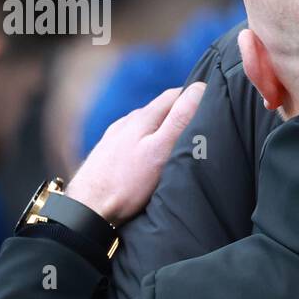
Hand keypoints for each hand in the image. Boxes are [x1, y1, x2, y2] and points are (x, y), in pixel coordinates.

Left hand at [66, 83, 205, 225]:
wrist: (87, 209)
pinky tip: (150, 158)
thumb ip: (179, 119)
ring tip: (178, 145)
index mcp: (142, 117)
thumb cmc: (126, 184)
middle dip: (180, 114)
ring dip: (162, 130)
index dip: (195, 97)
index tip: (212, 107)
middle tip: (201, 128)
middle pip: (160, 110)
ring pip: (146, 126)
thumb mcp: (161, 150)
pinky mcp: (108, 153)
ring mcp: (115, 137)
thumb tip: (198, 88)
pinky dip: (148, 144)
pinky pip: (134, 141)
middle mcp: (126, 122)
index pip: (175, 94)